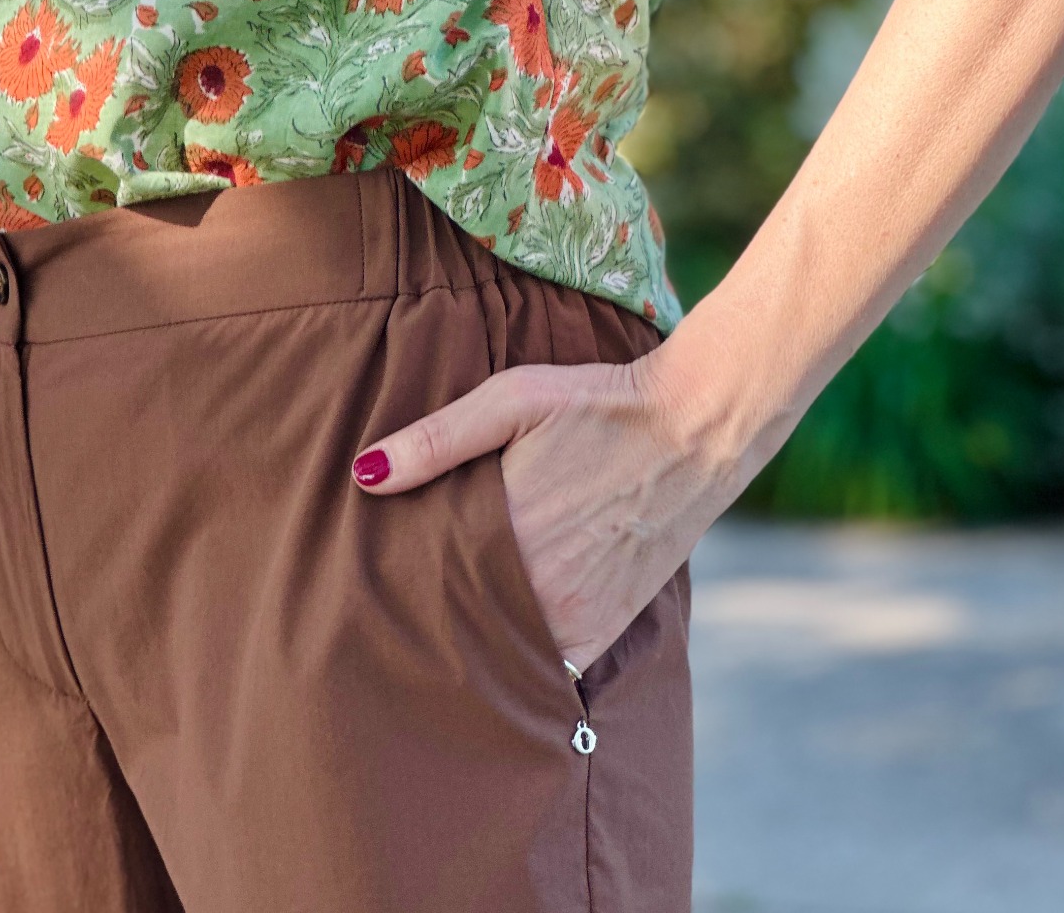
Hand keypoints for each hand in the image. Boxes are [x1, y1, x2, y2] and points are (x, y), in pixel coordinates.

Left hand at [351, 340, 746, 673]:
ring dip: (471, 637)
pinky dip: (523, 654)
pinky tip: (498, 635)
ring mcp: (578, 615)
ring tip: (435, 622)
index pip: (424, 580)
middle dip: (425, 613)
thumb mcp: (513, 398)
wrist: (698, 425)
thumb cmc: (599, 403)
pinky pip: (551, 664)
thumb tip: (365, 474)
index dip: (393, 581)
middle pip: (457, 619)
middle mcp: (541, 587)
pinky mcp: (608, 627)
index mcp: (507, 531)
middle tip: (388, 605)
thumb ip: (437, 440)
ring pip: (501, 647)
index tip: (366, 579)